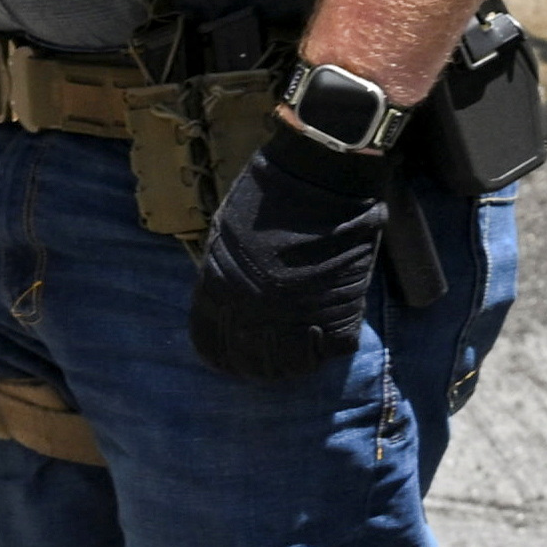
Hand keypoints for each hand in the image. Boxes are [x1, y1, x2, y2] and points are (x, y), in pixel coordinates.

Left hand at [190, 127, 401, 381]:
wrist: (319, 180)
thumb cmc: (269, 193)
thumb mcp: (224, 232)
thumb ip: (223, 271)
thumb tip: (230, 294)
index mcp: (218, 292)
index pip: (210, 345)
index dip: (223, 356)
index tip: (236, 356)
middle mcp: (250, 315)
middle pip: (252, 364)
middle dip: (263, 365)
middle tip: (280, 356)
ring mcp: (293, 318)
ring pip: (293, 366)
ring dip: (300, 360)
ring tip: (310, 344)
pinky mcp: (336, 314)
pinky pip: (334, 348)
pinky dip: (335, 342)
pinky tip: (334, 328)